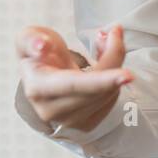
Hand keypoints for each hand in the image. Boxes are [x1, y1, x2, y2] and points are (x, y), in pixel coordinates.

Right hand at [16, 25, 132, 133]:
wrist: (42, 75)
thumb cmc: (38, 51)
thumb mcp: (29, 37)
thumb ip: (32, 39)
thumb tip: (41, 46)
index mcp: (37, 88)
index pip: (73, 85)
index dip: (101, 80)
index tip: (128, 75)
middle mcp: (51, 110)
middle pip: (97, 88)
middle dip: (113, 57)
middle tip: (114, 33)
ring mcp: (69, 121)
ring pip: (108, 93)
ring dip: (114, 65)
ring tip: (103, 43)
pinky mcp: (85, 124)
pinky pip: (111, 99)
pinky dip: (114, 79)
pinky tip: (104, 67)